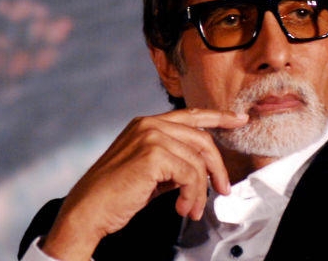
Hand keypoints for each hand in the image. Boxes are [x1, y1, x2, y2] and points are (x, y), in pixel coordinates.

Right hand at [40, 108, 248, 259]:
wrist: (87, 211)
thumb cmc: (116, 195)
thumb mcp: (151, 171)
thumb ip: (174, 160)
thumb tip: (204, 168)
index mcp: (147, 124)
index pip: (192, 115)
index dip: (219, 117)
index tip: (239, 119)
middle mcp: (149, 124)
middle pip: (202, 139)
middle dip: (217, 167)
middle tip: (223, 190)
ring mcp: (151, 136)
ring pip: (198, 162)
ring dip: (200, 191)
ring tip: (192, 209)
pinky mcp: (153, 154)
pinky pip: (190, 175)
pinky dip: (192, 195)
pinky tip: (182, 208)